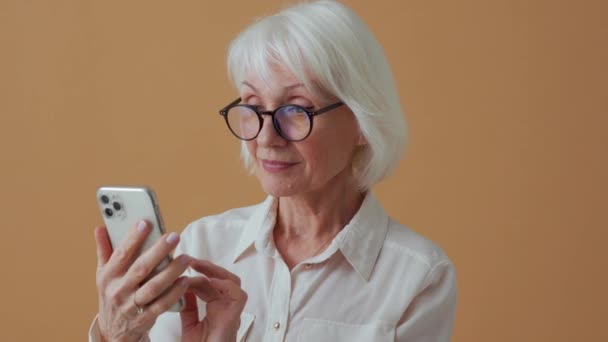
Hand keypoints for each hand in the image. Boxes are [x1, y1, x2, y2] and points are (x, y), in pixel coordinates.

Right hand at [94, 221, 190, 341]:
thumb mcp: (103, 274)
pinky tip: (185, 280)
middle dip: (158, 251)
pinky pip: (162, 305)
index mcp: (108, 276)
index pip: (121, 254)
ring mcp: (131, 306)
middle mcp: (118, 290)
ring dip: (171, 271)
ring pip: (154, 287)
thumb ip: (104, 250)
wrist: (113, 330)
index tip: (145, 223)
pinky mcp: (144, 318)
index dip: (132, 238)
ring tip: (185, 258)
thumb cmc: (112, 294)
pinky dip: (174, 293)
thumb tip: (100, 228)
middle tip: (174, 236)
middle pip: (141, 268)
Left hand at [180, 260, 247, 341]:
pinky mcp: (233, 318)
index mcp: (216, 311)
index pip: (211, 284)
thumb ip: (189, 308)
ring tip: (196, 266)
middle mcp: (226, 309)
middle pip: (224, 279)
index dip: (198, 273)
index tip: (181, 266)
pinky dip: (225, 285)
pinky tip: (208, 282)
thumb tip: (183, 288)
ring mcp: (231, 313)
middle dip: (208, 267)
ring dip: (215, 272)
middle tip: (189, 260)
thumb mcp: (189, 326)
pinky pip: (238, 295)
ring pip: (233, 282)